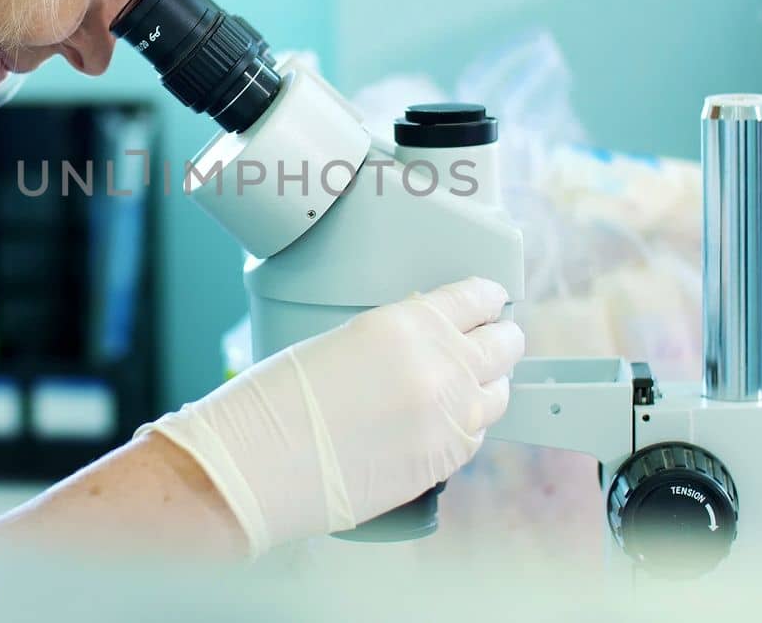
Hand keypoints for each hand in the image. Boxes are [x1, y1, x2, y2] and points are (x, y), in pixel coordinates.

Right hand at [140, 277, 522, 554]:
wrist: (256, 464)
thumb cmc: (277, 397)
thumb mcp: (341, 339)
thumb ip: (396, 337)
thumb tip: (422, 343)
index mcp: (407, 322)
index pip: (477, 298)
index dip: (487, 299)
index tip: (489, 302)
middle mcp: (439, 366)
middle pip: (505, 343)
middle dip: (499, 339)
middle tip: (489, 341)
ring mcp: (447, 417)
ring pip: (500, 393)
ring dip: (488, 384)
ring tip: (469, 384)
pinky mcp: (442, 462)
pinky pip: (476, 436)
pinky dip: (467, 426)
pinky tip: (444, 423)